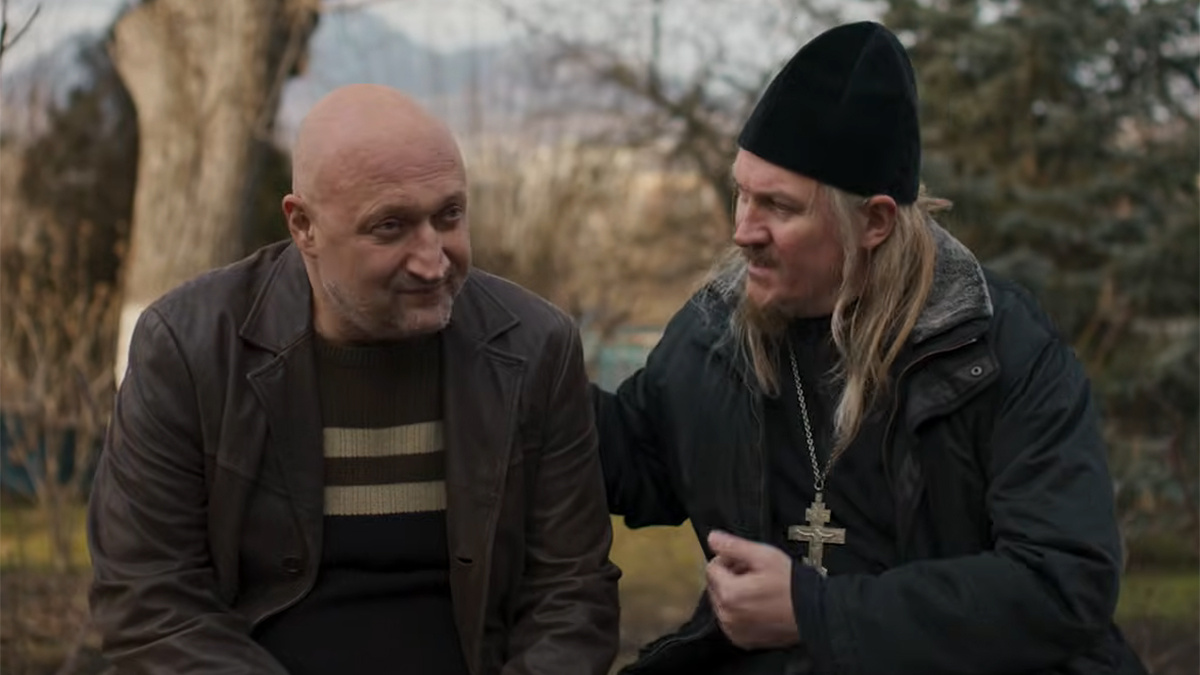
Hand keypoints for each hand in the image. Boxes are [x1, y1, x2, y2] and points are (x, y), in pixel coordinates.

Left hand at [705, 530, 798, 649]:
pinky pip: (731, 620)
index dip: (728, 559)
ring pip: (722, 603)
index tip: (745, 559)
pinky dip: (739, 611)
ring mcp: (733, 630)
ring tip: (758, 588)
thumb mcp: (764, 556)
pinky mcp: (742, 640)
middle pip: (715, 586)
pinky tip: (758, 605)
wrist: (813, 614)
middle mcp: (726, 615)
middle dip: (729, 576)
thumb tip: (712, 538)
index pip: (712, 568)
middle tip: (754, 573)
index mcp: (729, 593)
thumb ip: (733, 546)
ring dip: (733, 593)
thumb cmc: (791, 584)